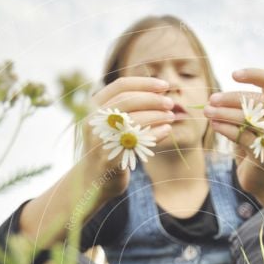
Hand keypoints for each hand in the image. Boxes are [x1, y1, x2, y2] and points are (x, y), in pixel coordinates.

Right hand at [81, 76, 174, 198]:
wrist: (92, 180)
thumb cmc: (108, 147)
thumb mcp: (111, 122)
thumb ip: (126, 107)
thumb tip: (159, 92)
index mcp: (93, 107)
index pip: (121, 86)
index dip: (145, 83)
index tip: (165, 85)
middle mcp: (93, 120)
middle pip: (128, 100)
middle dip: (153, 99)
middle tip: (171, 103)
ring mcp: (99, 139)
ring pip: (133, 119)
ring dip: (157, 115)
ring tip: (171, 116)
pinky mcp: (108, 158)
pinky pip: (136, 142)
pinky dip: (155, 134)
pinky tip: (167, 130)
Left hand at [203, 68, 263, 201]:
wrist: (262, 179)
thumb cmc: (252, 145)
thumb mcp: (248, 122)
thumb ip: (240, 109)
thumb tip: (214, 99)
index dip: (254, 74)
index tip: (233, 75)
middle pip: (259, 99)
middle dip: (232, 98)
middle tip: (211, 100)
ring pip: (250, 118)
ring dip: (225, 113)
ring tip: (207, 112)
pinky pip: (244, 136)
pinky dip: (226, 129)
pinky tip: (214, 125)